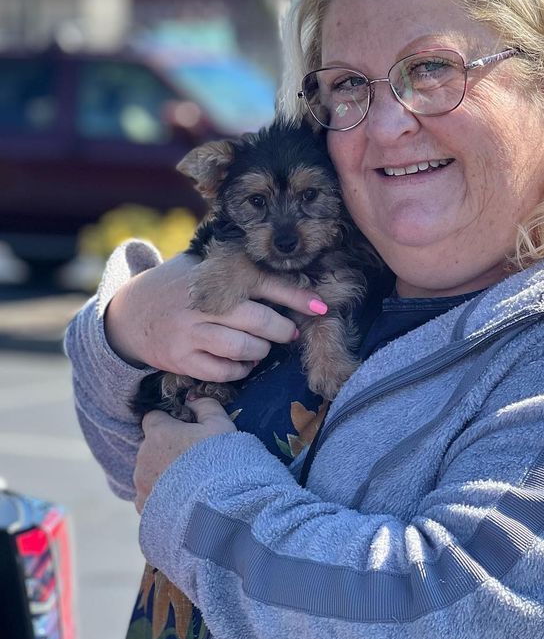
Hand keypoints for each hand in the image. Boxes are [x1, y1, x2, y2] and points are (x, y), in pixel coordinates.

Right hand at [104, 252, 327, 381]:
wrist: (128, 314)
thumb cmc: (179, 287)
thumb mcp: (203, 267)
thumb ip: (238, 271)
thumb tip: (294, 277)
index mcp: (214, 276)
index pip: (264, 284)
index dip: (296, 297)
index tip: (321, 307)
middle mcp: (203, 304)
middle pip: (259, 320)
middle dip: (282, 330)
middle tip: (288, 332)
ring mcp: (190, 332)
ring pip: (243, 348)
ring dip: (262, 351)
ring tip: (263, 347)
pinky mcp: (180, 359)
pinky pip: (223, 371)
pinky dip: (240, 369)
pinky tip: (242, 361)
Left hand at [134, 397, 234, 512]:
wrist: (218, 506)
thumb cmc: (221, 461)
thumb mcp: (221, 425)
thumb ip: (205, 405)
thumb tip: (192, 398)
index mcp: (159, 434)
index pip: (153, 418)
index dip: (169, 422)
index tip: (186, 431)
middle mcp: (143, 458)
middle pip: (150, 446)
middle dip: (166, 449)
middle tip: (193, 459)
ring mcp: (142, 484)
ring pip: (148, 472)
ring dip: (163, 473)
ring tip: (189, 483)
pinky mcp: (144, 507)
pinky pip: (148, 496)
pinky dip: (161, 496)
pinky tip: (182, 500)